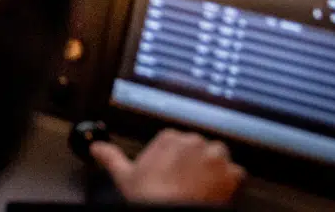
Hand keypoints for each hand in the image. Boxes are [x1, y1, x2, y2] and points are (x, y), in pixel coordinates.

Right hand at [91, 129, 243, 206]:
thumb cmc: (150, 197)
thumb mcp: (124, 175)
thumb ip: (111, 156)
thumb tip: (96, 148)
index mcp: (169, 138)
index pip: (177, 141)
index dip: (176, 158)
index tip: (173, 170)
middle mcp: (194, 142)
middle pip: (200, 146)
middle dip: (196, 161)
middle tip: (188, 180)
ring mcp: (215, 157)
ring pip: (220, 156)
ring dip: (215, 168)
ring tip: (204, 186)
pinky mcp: (231, 173)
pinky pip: (237, 173)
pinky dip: (231, 182)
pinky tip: (219, 192)